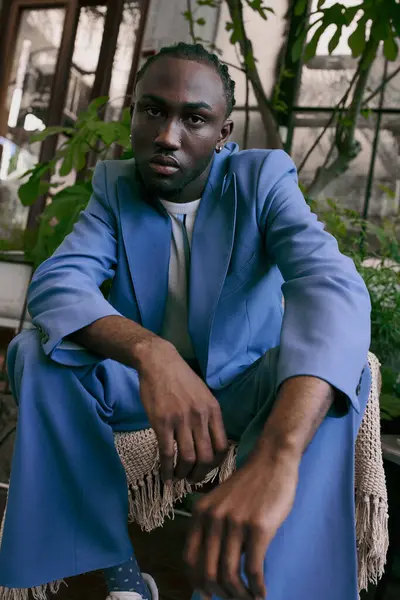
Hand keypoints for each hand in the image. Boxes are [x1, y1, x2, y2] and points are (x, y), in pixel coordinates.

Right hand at [137, 340, 227, 483]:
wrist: (159, 362)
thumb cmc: (181, 378)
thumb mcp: (203, 394)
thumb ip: (208, 416)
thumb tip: (211, 440)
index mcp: (213, 410)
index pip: (223, 446)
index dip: (217, 464)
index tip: (209, 469)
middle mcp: (200, 417)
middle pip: (207, 457)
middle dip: (201, 474)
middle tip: (193, 479)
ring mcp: (181, 420)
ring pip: (188, 459)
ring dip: (184, 474)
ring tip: (179, 478)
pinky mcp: (162, 422)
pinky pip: (167, 453)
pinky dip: (167, 470)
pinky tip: (165, 476)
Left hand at [184, 450, 298, 599]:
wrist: (272, 461)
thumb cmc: (250, 485)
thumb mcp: (221, 502)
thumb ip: (213, 527)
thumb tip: (211, 567)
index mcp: (201, 513)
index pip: (190, 559)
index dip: (198, 583)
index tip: (209, 594)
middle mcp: (214, 518)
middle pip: (208, 572)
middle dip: (220, 593)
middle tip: (232, 599)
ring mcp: (235, 522)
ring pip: (229, 575)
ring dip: (239, 595)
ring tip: (249, 598)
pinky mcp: (259, 527)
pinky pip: (253, 569)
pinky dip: (256, 588)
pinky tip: (261, 593)